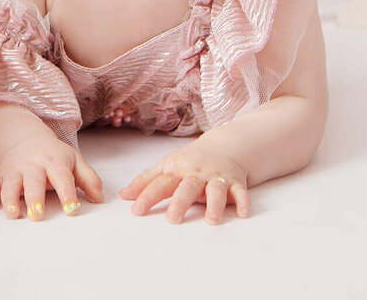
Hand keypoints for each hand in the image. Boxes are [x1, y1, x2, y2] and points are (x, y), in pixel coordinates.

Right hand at [0, 136, 102, 220]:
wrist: (27, 139)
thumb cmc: (54, 155)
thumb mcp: (75, 161)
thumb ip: (89, 179)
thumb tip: (100, 198)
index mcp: (55, 162)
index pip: (62, 177)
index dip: (67, 193)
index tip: (72, 209)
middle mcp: (34, 165)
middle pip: (34, 181)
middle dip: (34, 198)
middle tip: (37, 215)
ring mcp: (16, 170)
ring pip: (11, 183)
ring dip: (10, 199)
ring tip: (13, 214)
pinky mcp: (1, 175)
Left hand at [119, 142, 249, 223]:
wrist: (225, 146)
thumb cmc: (192, 160)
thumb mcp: (168, 166)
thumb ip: (146, 181)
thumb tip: (123, 195)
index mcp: (178, 170)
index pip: (161, 183)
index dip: (147, 196)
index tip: (136, 211)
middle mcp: (197, 174)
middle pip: (188, 187)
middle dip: (180, 202)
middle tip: (172, 219)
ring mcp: (217, 177)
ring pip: (216, 190)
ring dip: (215, 204)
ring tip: (212, 219)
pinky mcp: (236, 182)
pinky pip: (241, 191)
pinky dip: (243, 201)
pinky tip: (243, 212)